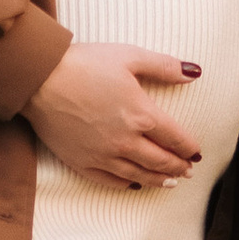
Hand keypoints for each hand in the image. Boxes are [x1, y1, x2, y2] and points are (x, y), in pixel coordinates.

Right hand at [29, 41, 202, 189]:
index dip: (189, 147)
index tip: (196, 153)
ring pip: (139, 175)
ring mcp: (103, 155)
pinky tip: (135, 184)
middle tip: (188, 171)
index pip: (174, 137)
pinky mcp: (82, 163)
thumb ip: (164, 66)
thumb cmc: (85, 63)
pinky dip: (128, 184)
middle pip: (160, 160)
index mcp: (141, 114)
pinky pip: (111, 181)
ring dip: (159, 180)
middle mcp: (125, 140)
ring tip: (170, 183)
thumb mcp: (130, 55)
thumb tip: (194, 72)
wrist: (42, 79)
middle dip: (178, 167)